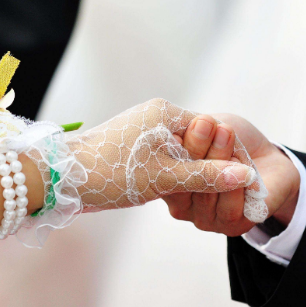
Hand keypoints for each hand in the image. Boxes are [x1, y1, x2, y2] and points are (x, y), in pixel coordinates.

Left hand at [63, 99, 256, 211]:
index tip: (238, 178)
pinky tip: (176, 191)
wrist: (59, 178)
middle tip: (221, 189)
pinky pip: (167, 159)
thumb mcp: (166, 178)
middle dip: (209, 165)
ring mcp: (144, 131)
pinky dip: (174, 175)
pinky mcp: (135, 147)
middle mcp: (156, 116)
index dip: (226, 155)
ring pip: (182, 153)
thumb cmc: (112, 173)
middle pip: (199, 141)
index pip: (212, 130)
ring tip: (199, 193)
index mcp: (166, 113)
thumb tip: (246, 176)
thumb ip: (207, 176)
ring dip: (190, 173)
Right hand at [163, 113, 299, 235]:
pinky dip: (238, 183)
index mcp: (170, 184)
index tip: (181, 122)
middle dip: (197, 148)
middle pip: (185, 183)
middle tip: (207, 123)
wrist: (269, 156)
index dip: (173, 147)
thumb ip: (187, 131)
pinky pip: (230, 209)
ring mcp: (207, 219)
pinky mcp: (233, 226)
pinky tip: (244, 166)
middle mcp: (185, 206)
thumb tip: (170, 130)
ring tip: (227, 135)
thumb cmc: (231, 141)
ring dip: (219, 160)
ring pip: (208, 194)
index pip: (163, 172)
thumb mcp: (206, 127)